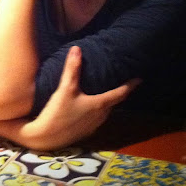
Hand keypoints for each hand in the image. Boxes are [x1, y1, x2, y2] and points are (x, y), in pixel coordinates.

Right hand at [20, 46, 138, 149]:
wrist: (46, 137)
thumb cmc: (58, 112)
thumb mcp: (65, 88)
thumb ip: (72, 69)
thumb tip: (77, 48)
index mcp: (100, 105)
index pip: (120, 93)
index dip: (130, 85)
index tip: (139, 79)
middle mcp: (101, 116)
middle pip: (113, 103)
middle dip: (117, 93)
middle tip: (119, 82)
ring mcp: (93, 126)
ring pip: (105, 111)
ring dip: (106, 102)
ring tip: (104, 92)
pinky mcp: (85, 132)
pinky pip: (96, 118)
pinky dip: (96, 110)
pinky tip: (87, 107)